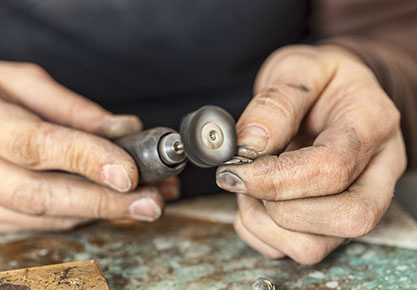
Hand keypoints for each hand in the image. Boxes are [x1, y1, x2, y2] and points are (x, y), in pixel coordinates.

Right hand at [0, 61, 179, 231]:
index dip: (87, 160)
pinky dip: (82, 214)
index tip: (130, 172)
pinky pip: (41, 222)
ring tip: (147, 200)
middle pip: (44, 196)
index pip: (40, 145)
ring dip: (102, 212)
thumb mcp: (20, 82)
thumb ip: (72, 108)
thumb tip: (124, 129)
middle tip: (152, 203)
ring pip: (47, 216)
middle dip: (105, 203)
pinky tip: (113, 203)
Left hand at [216, 45, 406, 264]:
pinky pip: (298, 251)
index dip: (277, 178)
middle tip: (243, 179)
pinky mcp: (333, 220)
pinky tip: (254, 202)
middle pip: (346, 219)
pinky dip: (262, 234)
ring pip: (318, 246)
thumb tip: (249, 147)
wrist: (331, 93)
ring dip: (266, 224)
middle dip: (279, 208)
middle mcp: (376, 170)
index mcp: (371, 124)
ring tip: (247, 189)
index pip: (332, 168)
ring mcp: (358, 200)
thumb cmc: (318, 80)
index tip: (235, 170)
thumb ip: (276, 103)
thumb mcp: (297, 69)